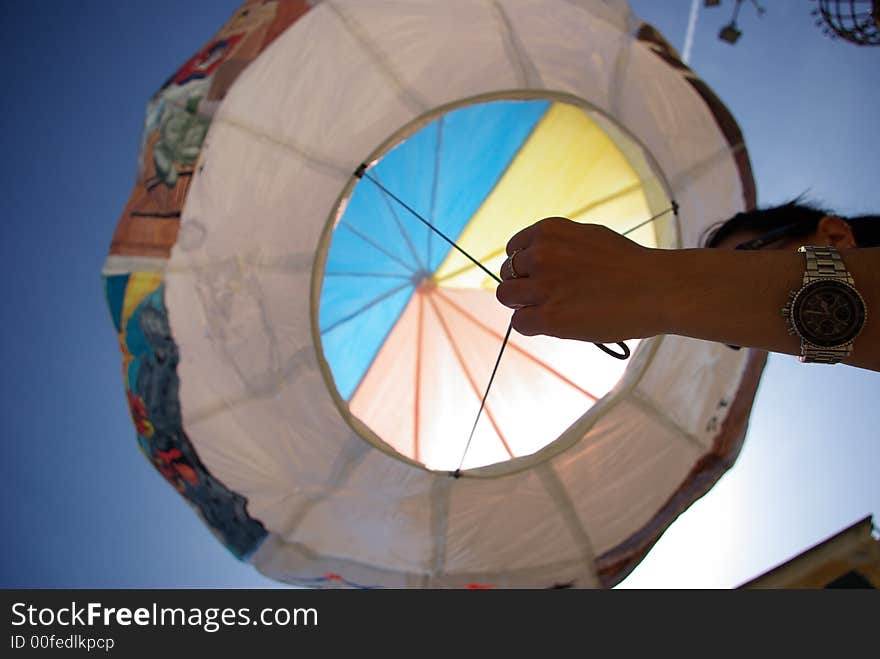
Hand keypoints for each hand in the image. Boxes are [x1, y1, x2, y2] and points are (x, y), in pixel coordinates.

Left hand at [496, 218, 666, 341]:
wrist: (659, 289)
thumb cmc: (630, 265)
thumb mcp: (589, 237)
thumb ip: (559, 246)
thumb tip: (533, 259)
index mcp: (549, 231)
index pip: (514, 249)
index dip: (524, 266)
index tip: (538, 276)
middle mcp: (540, 254)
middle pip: (507, 273)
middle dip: (523, 285)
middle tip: (548, 296)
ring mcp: (543, 286)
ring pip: (506, 296)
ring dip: (523, 304)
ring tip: (550, 309)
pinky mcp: (549, 317)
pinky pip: (519, 322)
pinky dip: (532, 325)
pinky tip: (554, 324)